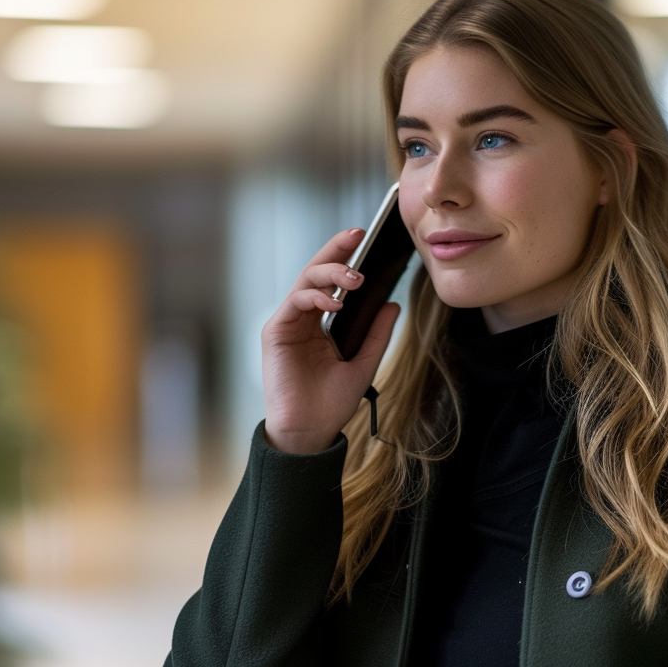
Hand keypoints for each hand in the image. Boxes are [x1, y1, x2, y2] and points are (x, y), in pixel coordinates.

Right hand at [261, 228, 400, 453]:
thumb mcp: (364, 362)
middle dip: (335, 251)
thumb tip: (392, 304)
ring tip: (356, 279)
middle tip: (357, 236)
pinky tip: (336, 303)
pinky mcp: (275, 333)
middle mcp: (302, 320)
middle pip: (315, 272)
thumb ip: (377, 333)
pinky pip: (294, 303)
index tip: (363, 237)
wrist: (310, 431)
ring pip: (305, 282)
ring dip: (331, 273)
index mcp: (320, 325)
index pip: (331, 282)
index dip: (343, 257)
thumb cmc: (331, 403)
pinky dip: (315, 297)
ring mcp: (287, 324)